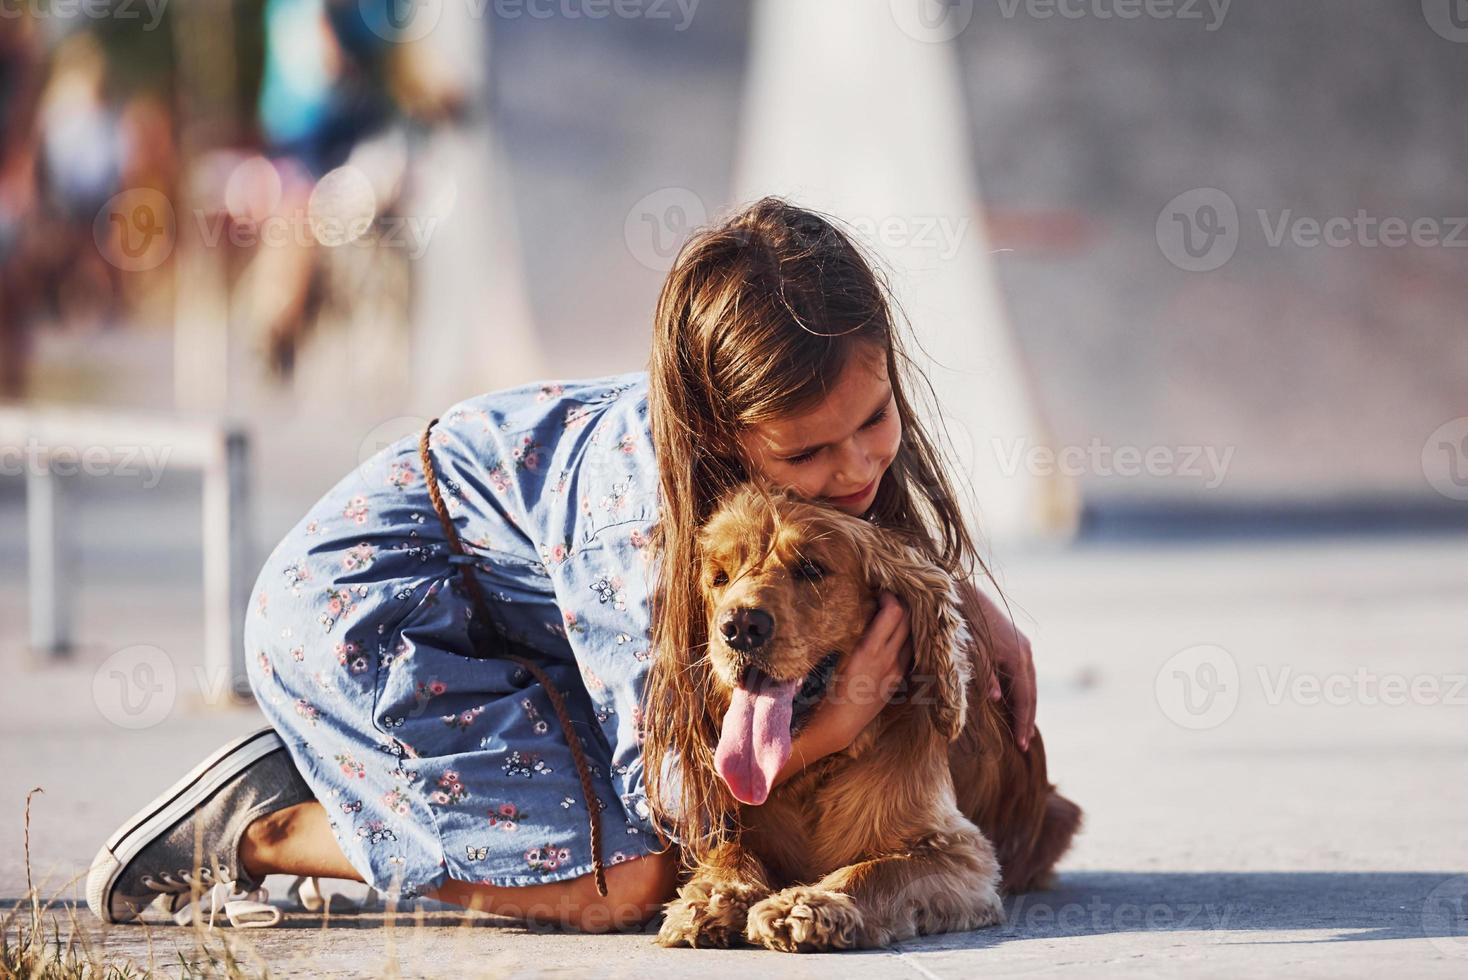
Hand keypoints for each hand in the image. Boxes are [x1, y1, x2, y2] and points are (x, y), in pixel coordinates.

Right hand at [809, 591, 912, 750]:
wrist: (838, 724)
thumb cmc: (826, 688)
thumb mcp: (834, 656)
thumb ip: (850, 632)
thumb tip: (860, 608)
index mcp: (870, 650)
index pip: (894, 613)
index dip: (890, 596)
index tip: (880, 590)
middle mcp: (889, 659)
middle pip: (908, 621)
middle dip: (901, 604)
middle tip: (888, 597)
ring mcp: (896, 671)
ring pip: (912, 637)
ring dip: (906, 623)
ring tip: (894, 614)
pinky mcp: (897, 681)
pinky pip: (909, 653)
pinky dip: (905, 640)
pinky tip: (895, 638)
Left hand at [966, 585, 1036, 749]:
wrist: (959, 594)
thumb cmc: (960, 625)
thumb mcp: (969, 653)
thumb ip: (984, 676)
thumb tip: (997, 698)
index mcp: (1016, 657)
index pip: (1024, 698)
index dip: (1022, 723)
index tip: (1021, 745)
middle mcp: (1025, 651)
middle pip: (1031, 692)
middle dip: (1027, 718)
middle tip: (1024, 743)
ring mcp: (1022, 644)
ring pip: (1029, 682)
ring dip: (1025, 705)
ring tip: (1022, 727)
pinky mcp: (1015, 640)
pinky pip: (1022, 672)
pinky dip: (1021, 689)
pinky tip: (1013, 700)